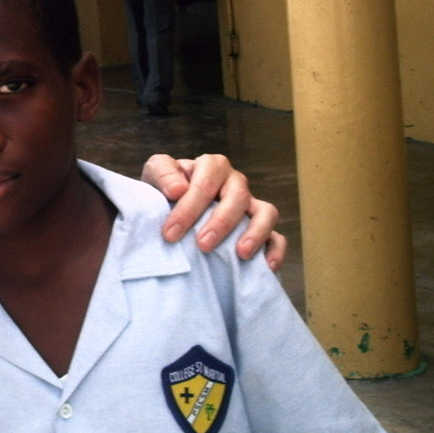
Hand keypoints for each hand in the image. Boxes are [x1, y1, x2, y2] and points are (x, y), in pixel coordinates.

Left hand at [140, 153, 285, 268]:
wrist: (168, 208)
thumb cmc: (164, 190)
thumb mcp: (155, 174)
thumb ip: (163, 174)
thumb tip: (179, 189)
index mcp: (211, 166)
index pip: (206, 182)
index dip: (189, 208)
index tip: (170, 233)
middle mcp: (235, 182)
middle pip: (238, 196)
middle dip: (220, 222)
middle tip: (202, 245)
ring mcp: (251, 205)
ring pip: (266, 212)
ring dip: (255, 232)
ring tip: (240, 253)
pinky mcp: (261, 229)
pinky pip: (277, 237)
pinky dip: (275, 250)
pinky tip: (266, 266)